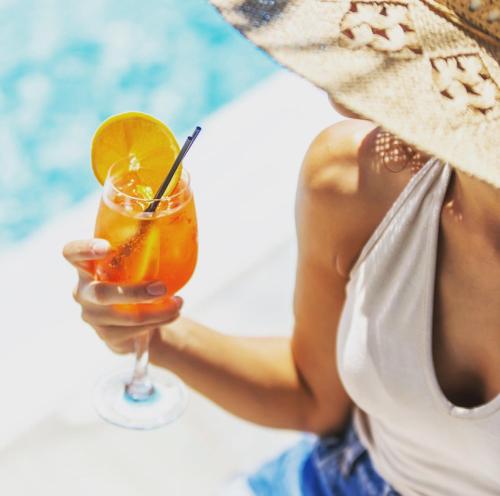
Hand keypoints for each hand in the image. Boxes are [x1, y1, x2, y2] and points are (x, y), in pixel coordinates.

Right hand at [63, 239, 182, 353]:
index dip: (85, 249)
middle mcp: (84, 291)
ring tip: (178, 303)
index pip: (72, 253)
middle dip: (135, 293)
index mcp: (87, 266)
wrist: (136, 322)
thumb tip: (174, 223)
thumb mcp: (134, 264)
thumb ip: (141, 247)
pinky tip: (173, 313)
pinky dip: (160, 320)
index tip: (106, 247)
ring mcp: (93, 316)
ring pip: (126, 316)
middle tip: (162, 287)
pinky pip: (136, 330)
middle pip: (101, 293)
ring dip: (158, 311)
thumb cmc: (134, 281)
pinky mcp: (107, 335)